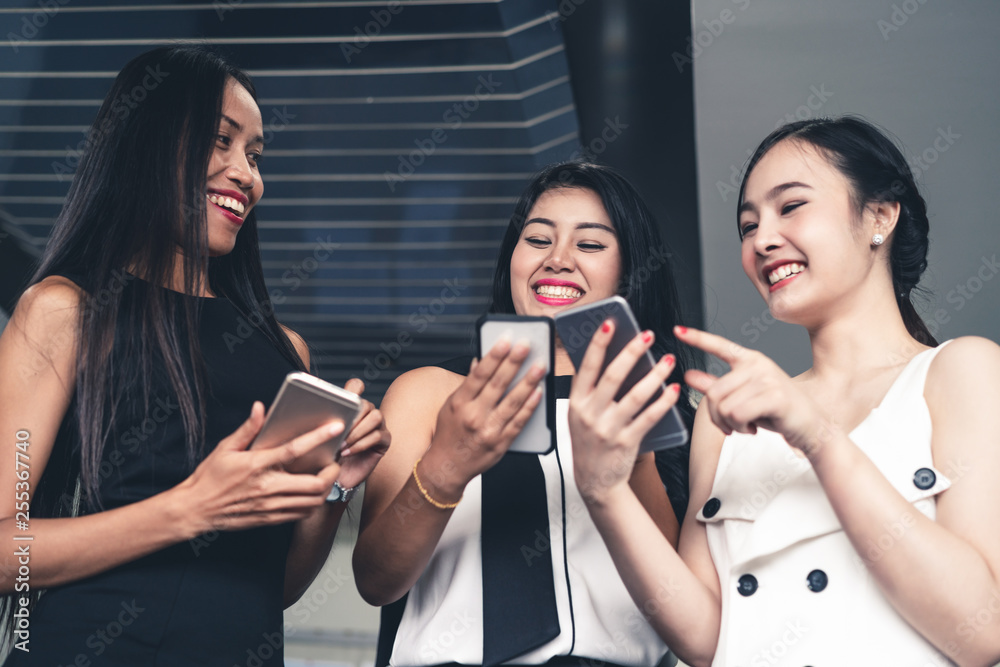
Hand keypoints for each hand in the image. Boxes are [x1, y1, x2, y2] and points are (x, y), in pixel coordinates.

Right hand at [173, 401, 342, 536]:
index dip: (318, 437)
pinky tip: (311, 493)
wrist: (195, 509)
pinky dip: (313, 503)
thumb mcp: (225, 448)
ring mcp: (270, 506)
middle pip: (314, 485)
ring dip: (325, 489)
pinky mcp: (270, 519)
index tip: (335, 427)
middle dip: (331, 472)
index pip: (294, 450)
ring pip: (312, 502)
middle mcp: (267, 487)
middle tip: (333, 462)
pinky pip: (301, 514)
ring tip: (325, 477)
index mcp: (257, 465)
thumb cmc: (209, 478)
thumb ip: (248, 429)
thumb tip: (260, 408)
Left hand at [330, 378, 389, 489]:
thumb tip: (312, 410)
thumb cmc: (329, 456)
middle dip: (353, 416)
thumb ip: (323, 422)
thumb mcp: (321, 437)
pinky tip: (348, 452)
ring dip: (358, 431)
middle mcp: (367, 413)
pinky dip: (361, 444)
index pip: (357, 387)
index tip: (347, 395)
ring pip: (376, 416)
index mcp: (352, 408)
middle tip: (339, 429)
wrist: (338, 478)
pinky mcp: (384, 441)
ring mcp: (378, 426)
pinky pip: (378, 435)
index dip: (354, 387)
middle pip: (366, 403)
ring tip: (343, 444)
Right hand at [419, 338, 545, 499]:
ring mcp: (488, 430)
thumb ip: (467, 384)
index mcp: (459, 402)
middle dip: (514, 362)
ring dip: (528, 382)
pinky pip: (519, 422)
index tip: (506, 340)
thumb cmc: (449, 434)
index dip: (494, 355)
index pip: (479, 374)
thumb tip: (480, 361)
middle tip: (526, 345)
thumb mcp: (450, 405)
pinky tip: (539, 393)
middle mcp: (473, 415)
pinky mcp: (501, 443)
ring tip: (540, 366)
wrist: (448, 466)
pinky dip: (530, 406)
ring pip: (512, 402)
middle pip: (498, 384)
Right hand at [568, 320, 679, 503]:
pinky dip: (663, 402)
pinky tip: (673, 390)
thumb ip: (592, 390)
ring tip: (667, 361)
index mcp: (576, 402)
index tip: (610, 324)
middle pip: (612, 376)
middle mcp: (589, 414)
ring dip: (654, 375)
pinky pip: (649, 418)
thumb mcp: (580, 415)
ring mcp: (608, 429)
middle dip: (631, 352)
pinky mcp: (627, 442)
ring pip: (634, 396)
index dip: (598, 344)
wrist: (595, 481)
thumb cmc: (590, 442)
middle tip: (647, 336)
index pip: (587, 367)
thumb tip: (616, 357)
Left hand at [675, 326, 826, 454]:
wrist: (810, 427)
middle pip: (713, 392)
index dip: (698, 338)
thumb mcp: (743, 397)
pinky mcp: (774, 395)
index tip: (677, 330)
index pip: (720, 346)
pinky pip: (736, 414)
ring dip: (729, 424)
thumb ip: (716, 386)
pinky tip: (753, 427)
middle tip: (733, 424)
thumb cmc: (776, 411)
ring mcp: (767, 378)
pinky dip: (740, 427)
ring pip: (723, 406)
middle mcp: (758, 364)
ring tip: (746, 424)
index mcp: (750, 360)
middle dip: (717, 416)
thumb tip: (688, 376)